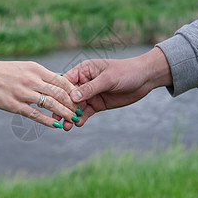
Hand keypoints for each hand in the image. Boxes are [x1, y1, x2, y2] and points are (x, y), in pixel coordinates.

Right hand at [0, 54, 79, 128]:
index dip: (74, 91)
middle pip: (60, 93)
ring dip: (64, 113)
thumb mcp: (23, 67)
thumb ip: (41, 74)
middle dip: (73, 104)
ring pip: (51, 104)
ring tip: (73, 120)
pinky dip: (48, 121)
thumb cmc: (0, 71)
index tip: (81, 98)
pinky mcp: (15, 105)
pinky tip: (56, 125)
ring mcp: (24, 93)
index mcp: (36, 69)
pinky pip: (36, 114)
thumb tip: (58, 79)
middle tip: (80, 112)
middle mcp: (33, 80)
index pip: (62, 80)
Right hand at [56, 47, 171, 129]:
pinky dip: (81, 118)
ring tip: (66, 127)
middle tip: (56, 120)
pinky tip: (78, 124)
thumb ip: (91, 88)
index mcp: (83, 70)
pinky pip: (86, 112)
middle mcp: (84, 82)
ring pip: (76, 106)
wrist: (145, 79)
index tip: (53, 104)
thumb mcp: (108, 79)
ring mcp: (91, 94)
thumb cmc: (126, 72)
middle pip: (68, 96)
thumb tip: (73, 97)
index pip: (66, 82)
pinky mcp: (97, 104)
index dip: (59, 93)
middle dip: (63, 108)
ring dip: (71, 116)